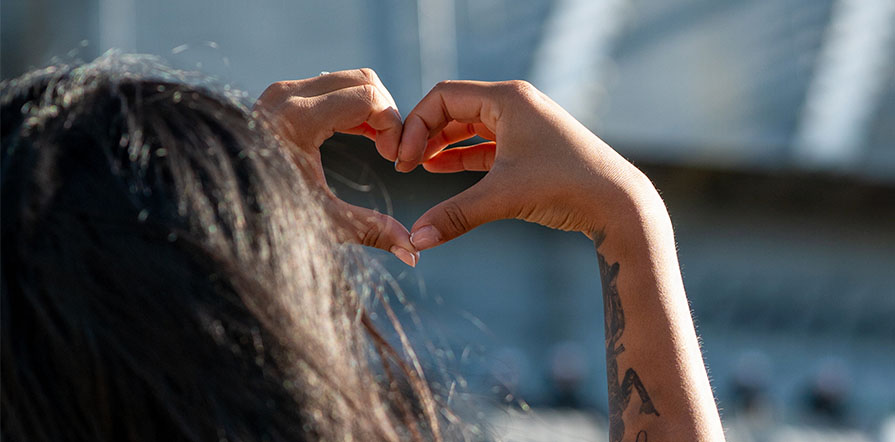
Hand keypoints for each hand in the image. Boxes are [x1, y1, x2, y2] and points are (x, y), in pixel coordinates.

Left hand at [254, 69, 417, 265]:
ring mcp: (282, 93)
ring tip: (378, 148)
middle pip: (364, 81)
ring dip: (372, 110)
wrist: (219, 208)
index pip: (368, 97)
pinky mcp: (282, 98)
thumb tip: (413, 254)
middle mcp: (288, 95)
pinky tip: (362, 140)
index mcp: (298, 118)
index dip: (393, 125)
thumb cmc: (267, 217)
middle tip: (389, 152)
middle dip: (386, 113)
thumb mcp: (326, 223)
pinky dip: (353, 108)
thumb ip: (373, 231)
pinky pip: (332, 89)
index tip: (393, 159)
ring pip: (350, 81)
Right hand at [394, 80, 655, 249]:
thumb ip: (455, 216)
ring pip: (469, 126)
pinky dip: (463, 154)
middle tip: (404, 165)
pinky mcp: (531, 145)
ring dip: (442, 144)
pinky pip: (486, 142)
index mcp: (508, 98)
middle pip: (453, 108)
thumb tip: (415, 240)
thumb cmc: (566, 187)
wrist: (619, 203)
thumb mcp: (503, 198)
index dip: (416, 126)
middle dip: (426, 135)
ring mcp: (525, 123)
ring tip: (417, 166)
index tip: (404, 160)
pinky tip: (441, 169)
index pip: (442, 97)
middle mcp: (516, 103)